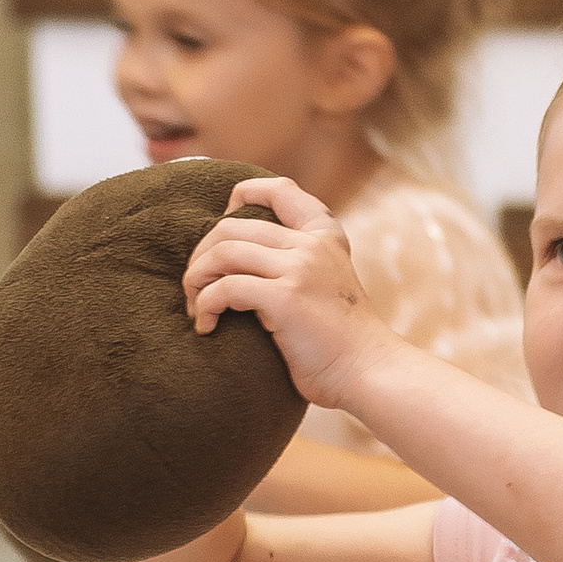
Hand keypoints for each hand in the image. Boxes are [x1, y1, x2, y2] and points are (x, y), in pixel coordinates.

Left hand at [184, 175, 401, 414]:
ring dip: (196, 278)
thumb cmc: (339, 339)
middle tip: (195, 286)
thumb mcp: (327, 282)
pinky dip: (205, 306)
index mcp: (325, 235)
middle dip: (201, 255)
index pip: (280, 190)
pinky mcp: (285, 299)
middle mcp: (313, 244)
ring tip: (195, 306)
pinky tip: (206, 326)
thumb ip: (298, 261)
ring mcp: (300, 268)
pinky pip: (224, 289)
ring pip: (223, 251)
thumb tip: (237, 258)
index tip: (223, 234)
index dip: (241, 197)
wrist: (367, 371)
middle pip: (232, 226)